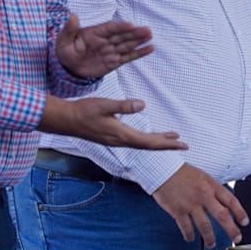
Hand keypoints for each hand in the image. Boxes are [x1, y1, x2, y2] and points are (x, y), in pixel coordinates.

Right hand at [40, 96, 185, 151]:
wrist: (66, 120)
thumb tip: (143, 104)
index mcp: (122, 135)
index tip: (182, 144)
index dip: (167, 143)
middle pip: (149, 145)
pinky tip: (150, 136)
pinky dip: (147, 139)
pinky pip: (135, 141)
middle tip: (184, 145)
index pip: (150, 142)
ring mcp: (117, 140)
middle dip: (167, 145)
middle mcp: (121, 141)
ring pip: (143, 144)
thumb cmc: (84, 111)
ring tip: (172, 139)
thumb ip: (123, 105)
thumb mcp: (104, 105)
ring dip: (158, 142)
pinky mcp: (113, 137)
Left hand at [55, 14, 155, 79]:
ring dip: (139, 41)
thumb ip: (70, 29)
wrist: (69, 67)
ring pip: (127, 45)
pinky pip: (128, 57)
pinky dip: (139, 53)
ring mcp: (111, 51)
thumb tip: (73, 15)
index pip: (109, 28)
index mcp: (95, 33)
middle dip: (135, 33)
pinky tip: (150, 48)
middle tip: (147, 30)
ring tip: (150, 36)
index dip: (120, 27)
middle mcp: (106, 40)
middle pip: (122, 36)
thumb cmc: (65, 51)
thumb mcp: (63, 40)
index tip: (130, 24)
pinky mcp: (115, 62)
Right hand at [151, 163, 247, 244]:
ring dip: (210, 238)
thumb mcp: (202, 176)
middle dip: (232, 230)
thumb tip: (222, 202)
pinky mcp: (178, 211)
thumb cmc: (181, 172)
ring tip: (212, 244)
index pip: (231, 201)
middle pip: (222, 216)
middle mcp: (204, 195)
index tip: (245, 222)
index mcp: (211, 185)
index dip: (240, 213)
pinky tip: (190, 239)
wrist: (162, 169)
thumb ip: (212, 189)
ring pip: (205, 226)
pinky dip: (189, 235)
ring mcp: (191, 204)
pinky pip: (186, 227)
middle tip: (237, 239)